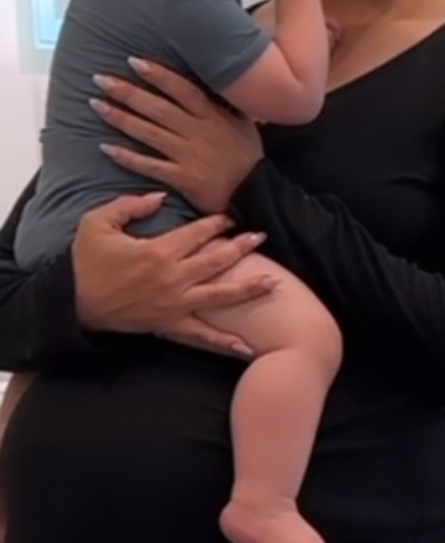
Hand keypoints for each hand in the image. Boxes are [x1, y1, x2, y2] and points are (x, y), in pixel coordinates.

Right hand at [71, 195, 275, 356]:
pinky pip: (202, 334)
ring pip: (219, 296)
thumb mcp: (98, 222)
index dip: (217, 223)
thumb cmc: (85, 262)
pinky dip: (224, 341)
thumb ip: (130, 205)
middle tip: (262, 237)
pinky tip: (247, 347)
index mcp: (158, 251)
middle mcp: (173, 278)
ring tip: (273, 283)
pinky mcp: (169, 324)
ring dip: (248, 289)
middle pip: (217, 261)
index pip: (198, 233)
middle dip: (243, 247)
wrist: (73, 303)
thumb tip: (159, 196)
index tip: (230, 218)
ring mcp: (174, 304)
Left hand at [91, 61, 263, 213]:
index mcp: (213, 116)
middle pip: (158, 108)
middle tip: (100, 79)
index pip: (182, 89)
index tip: (132, 61)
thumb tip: (214, 77)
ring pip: (149, 133)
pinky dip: (128, 157)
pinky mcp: (182, 178)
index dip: (157, 74)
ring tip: (96, 104)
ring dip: (121, 118)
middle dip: (128, 92)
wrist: (256, 194)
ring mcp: (189, 155)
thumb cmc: (248, 156)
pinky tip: (106, 147)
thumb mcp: (243, 122)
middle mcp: (198, 132)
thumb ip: (226, 102)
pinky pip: (150, 166)